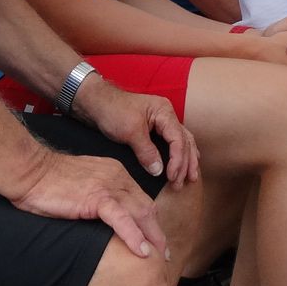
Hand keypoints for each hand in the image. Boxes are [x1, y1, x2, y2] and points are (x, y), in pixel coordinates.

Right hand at [9, 147, 172, 259]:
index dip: (150, 220)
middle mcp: (118, 177)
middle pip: (146, 207)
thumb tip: (104, 216)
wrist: (30, 171)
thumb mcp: (83, 185)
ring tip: (159, 256)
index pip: (140, 199)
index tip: (155, 237)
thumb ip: (98, 196)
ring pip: (140, 213)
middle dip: (157, 231)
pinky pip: (121, 219)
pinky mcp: (96, 197)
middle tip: (164, 252)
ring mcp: (108, 187)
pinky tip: (142, 250)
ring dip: (152, 237)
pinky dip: (134, 236)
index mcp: (115, 173)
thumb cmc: (49, 181)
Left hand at [71, 80, 198, 189]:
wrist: (96, 102)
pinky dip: (181, 154)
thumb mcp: (130, 131)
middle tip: (182, 183)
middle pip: (184, 141)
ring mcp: (162, 121)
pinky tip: (184, 163)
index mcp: (164, 112)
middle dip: (186, 163)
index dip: (178, 160)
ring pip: (183, 141)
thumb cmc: (112, 111)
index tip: (172, 177)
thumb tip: (159, 171)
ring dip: (187, 160)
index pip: (178, 139)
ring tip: (191, 177)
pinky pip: (174, 142)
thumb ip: (146, 151)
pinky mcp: (155, 128)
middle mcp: (167, 115)